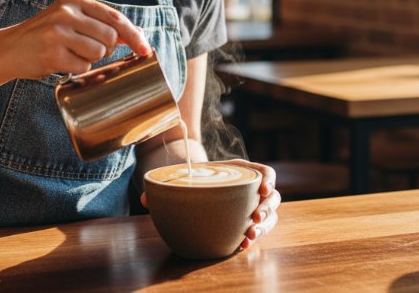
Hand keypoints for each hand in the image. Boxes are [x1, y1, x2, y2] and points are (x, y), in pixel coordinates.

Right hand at [3, 0, 150, 78]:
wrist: (8, 49)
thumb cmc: (44, 35)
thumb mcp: (69, 18)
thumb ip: (98, 22)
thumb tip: (135, 34)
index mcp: (74, 0)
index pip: (114, 16)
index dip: (133, 35)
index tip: (145, 49)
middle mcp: (66, 13)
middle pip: (110, 37)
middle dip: (106, 49)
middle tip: (85, 49)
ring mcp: (58, 33)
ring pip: (98, 53)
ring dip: (89, 60)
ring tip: (70, 54)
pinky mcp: (52, 54)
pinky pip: (83, 67)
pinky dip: (77, 69)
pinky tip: (61, 62)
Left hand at [139, 158, 279, 251]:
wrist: (195, 183)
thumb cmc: (194, 176)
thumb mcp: (185, 174)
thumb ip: (167, 184)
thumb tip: (145, 198)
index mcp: (243, 171)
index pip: (265, 172)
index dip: (269, 180)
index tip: (263, 189)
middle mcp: (252, 189)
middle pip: (272, 198)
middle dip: (267, 210)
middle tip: (255, 219)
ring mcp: (252, 207)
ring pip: (270, 217)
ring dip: (263, 228)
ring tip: (249, 237)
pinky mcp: (247, 222)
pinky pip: (258, 231)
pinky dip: (253, 239)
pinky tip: (242, 246)